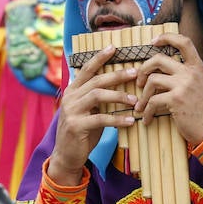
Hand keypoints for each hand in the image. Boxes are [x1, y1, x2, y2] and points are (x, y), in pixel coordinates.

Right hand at [49, 45, 138, 184]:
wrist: (67, 156)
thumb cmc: (82, 132)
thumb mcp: (88, 111)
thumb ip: (97, 98)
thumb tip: (119, 85)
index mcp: (72, 91)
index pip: (86, 69)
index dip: (99, 57)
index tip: (113, 47)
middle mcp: (70, 97)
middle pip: (96, 80)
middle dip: (117, 75)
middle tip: (135, 72)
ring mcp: (71, 111)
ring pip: (97, 95)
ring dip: (118, 96)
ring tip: (135, 99)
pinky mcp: (77, 126)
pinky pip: (101, 119)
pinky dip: (117, 119)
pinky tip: (130, 121)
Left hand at [135, 33, 202, 146]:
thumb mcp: (200, 85)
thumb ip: (187, 74)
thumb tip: (166, 69)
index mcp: (197, 67)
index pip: (183, 42)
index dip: (167, 37)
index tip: (153, 41)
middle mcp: (190, 73)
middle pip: (158, 59)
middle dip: (143, 69)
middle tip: (139, 81)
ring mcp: (183, 85)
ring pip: (152, 80)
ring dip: (143, 94)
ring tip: (141, 104)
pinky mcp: (176, 99)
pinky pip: (153, 100)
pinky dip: (147, 110)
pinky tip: (147, 118)